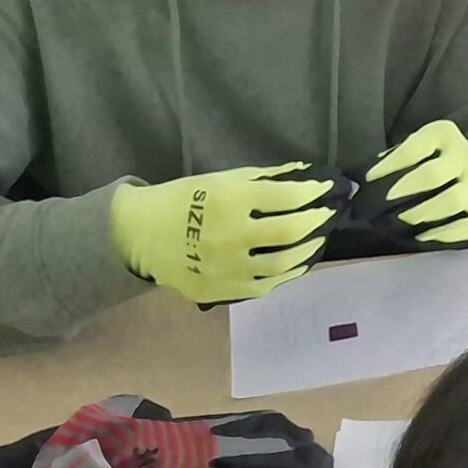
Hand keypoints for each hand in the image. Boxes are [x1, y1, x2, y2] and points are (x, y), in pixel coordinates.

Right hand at [109, 164, 332, 303]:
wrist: (138, 235)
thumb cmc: (183, 199)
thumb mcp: (223, 179)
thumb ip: (266, 179)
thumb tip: (306, 176)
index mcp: (230, 201)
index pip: (287, 196)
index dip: (314, 191)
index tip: (328, 187)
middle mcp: (230, 236)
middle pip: (290, 231)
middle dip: (318, 220)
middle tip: (329, 214)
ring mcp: (225, 269)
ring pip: (283, 264)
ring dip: (308, 250)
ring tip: (318, 238)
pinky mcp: (219, 291)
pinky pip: (263, 285)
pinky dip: (286, 274)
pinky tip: (296, 263)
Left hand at [357, 119, 467, 246]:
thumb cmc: (428, 163)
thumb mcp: (413, 151)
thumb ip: (389, 163)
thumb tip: (356, 183)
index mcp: (444, 136)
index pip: (415, 147)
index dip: (388, 165)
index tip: (367, 180)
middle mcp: (465, 157)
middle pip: (434, 174)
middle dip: (403, 191)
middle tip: (380, 205)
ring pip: (454, 200)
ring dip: (421, 214)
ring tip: (399, 223)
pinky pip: (466, 226)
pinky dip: (442, 235)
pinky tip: (421, 237)